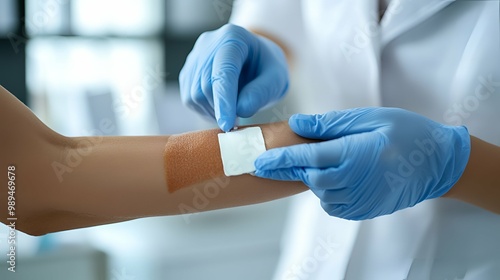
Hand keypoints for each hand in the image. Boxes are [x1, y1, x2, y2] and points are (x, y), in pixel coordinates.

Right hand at [179, 24, 288, 131]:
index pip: (223, 72)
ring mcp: (195, 57)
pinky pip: (190, 98)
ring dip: (213, 112)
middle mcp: (208, 44)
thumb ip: (261, 93)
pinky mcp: (188, 72)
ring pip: (194, 94)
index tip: (227, 124)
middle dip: (221, 109)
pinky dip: (205, 110)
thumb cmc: (267, 68)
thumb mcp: (276, 79)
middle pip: (205, 85)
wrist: (255, 61)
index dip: (224, 100)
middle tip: (238, 121)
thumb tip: (240, 110)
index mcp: (233, 38)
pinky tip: (221, 107)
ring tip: (232, 112)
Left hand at [254, 107, 470, 219]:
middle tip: (266, 162)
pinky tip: (331, 176)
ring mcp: (361, 200)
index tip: (257, 159)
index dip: (279, 159)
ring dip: (309, 178)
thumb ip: (330, 125)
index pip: (307, 158)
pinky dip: (326, 191)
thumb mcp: (369, 118)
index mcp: (354, 155)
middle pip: (309, 178)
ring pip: (320, 192)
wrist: (436, 163)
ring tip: (308, 163)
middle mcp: (355, 181)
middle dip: (286, 169)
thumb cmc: (405, 132)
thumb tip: (295, 123)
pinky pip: (334, 205)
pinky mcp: (364, 210)